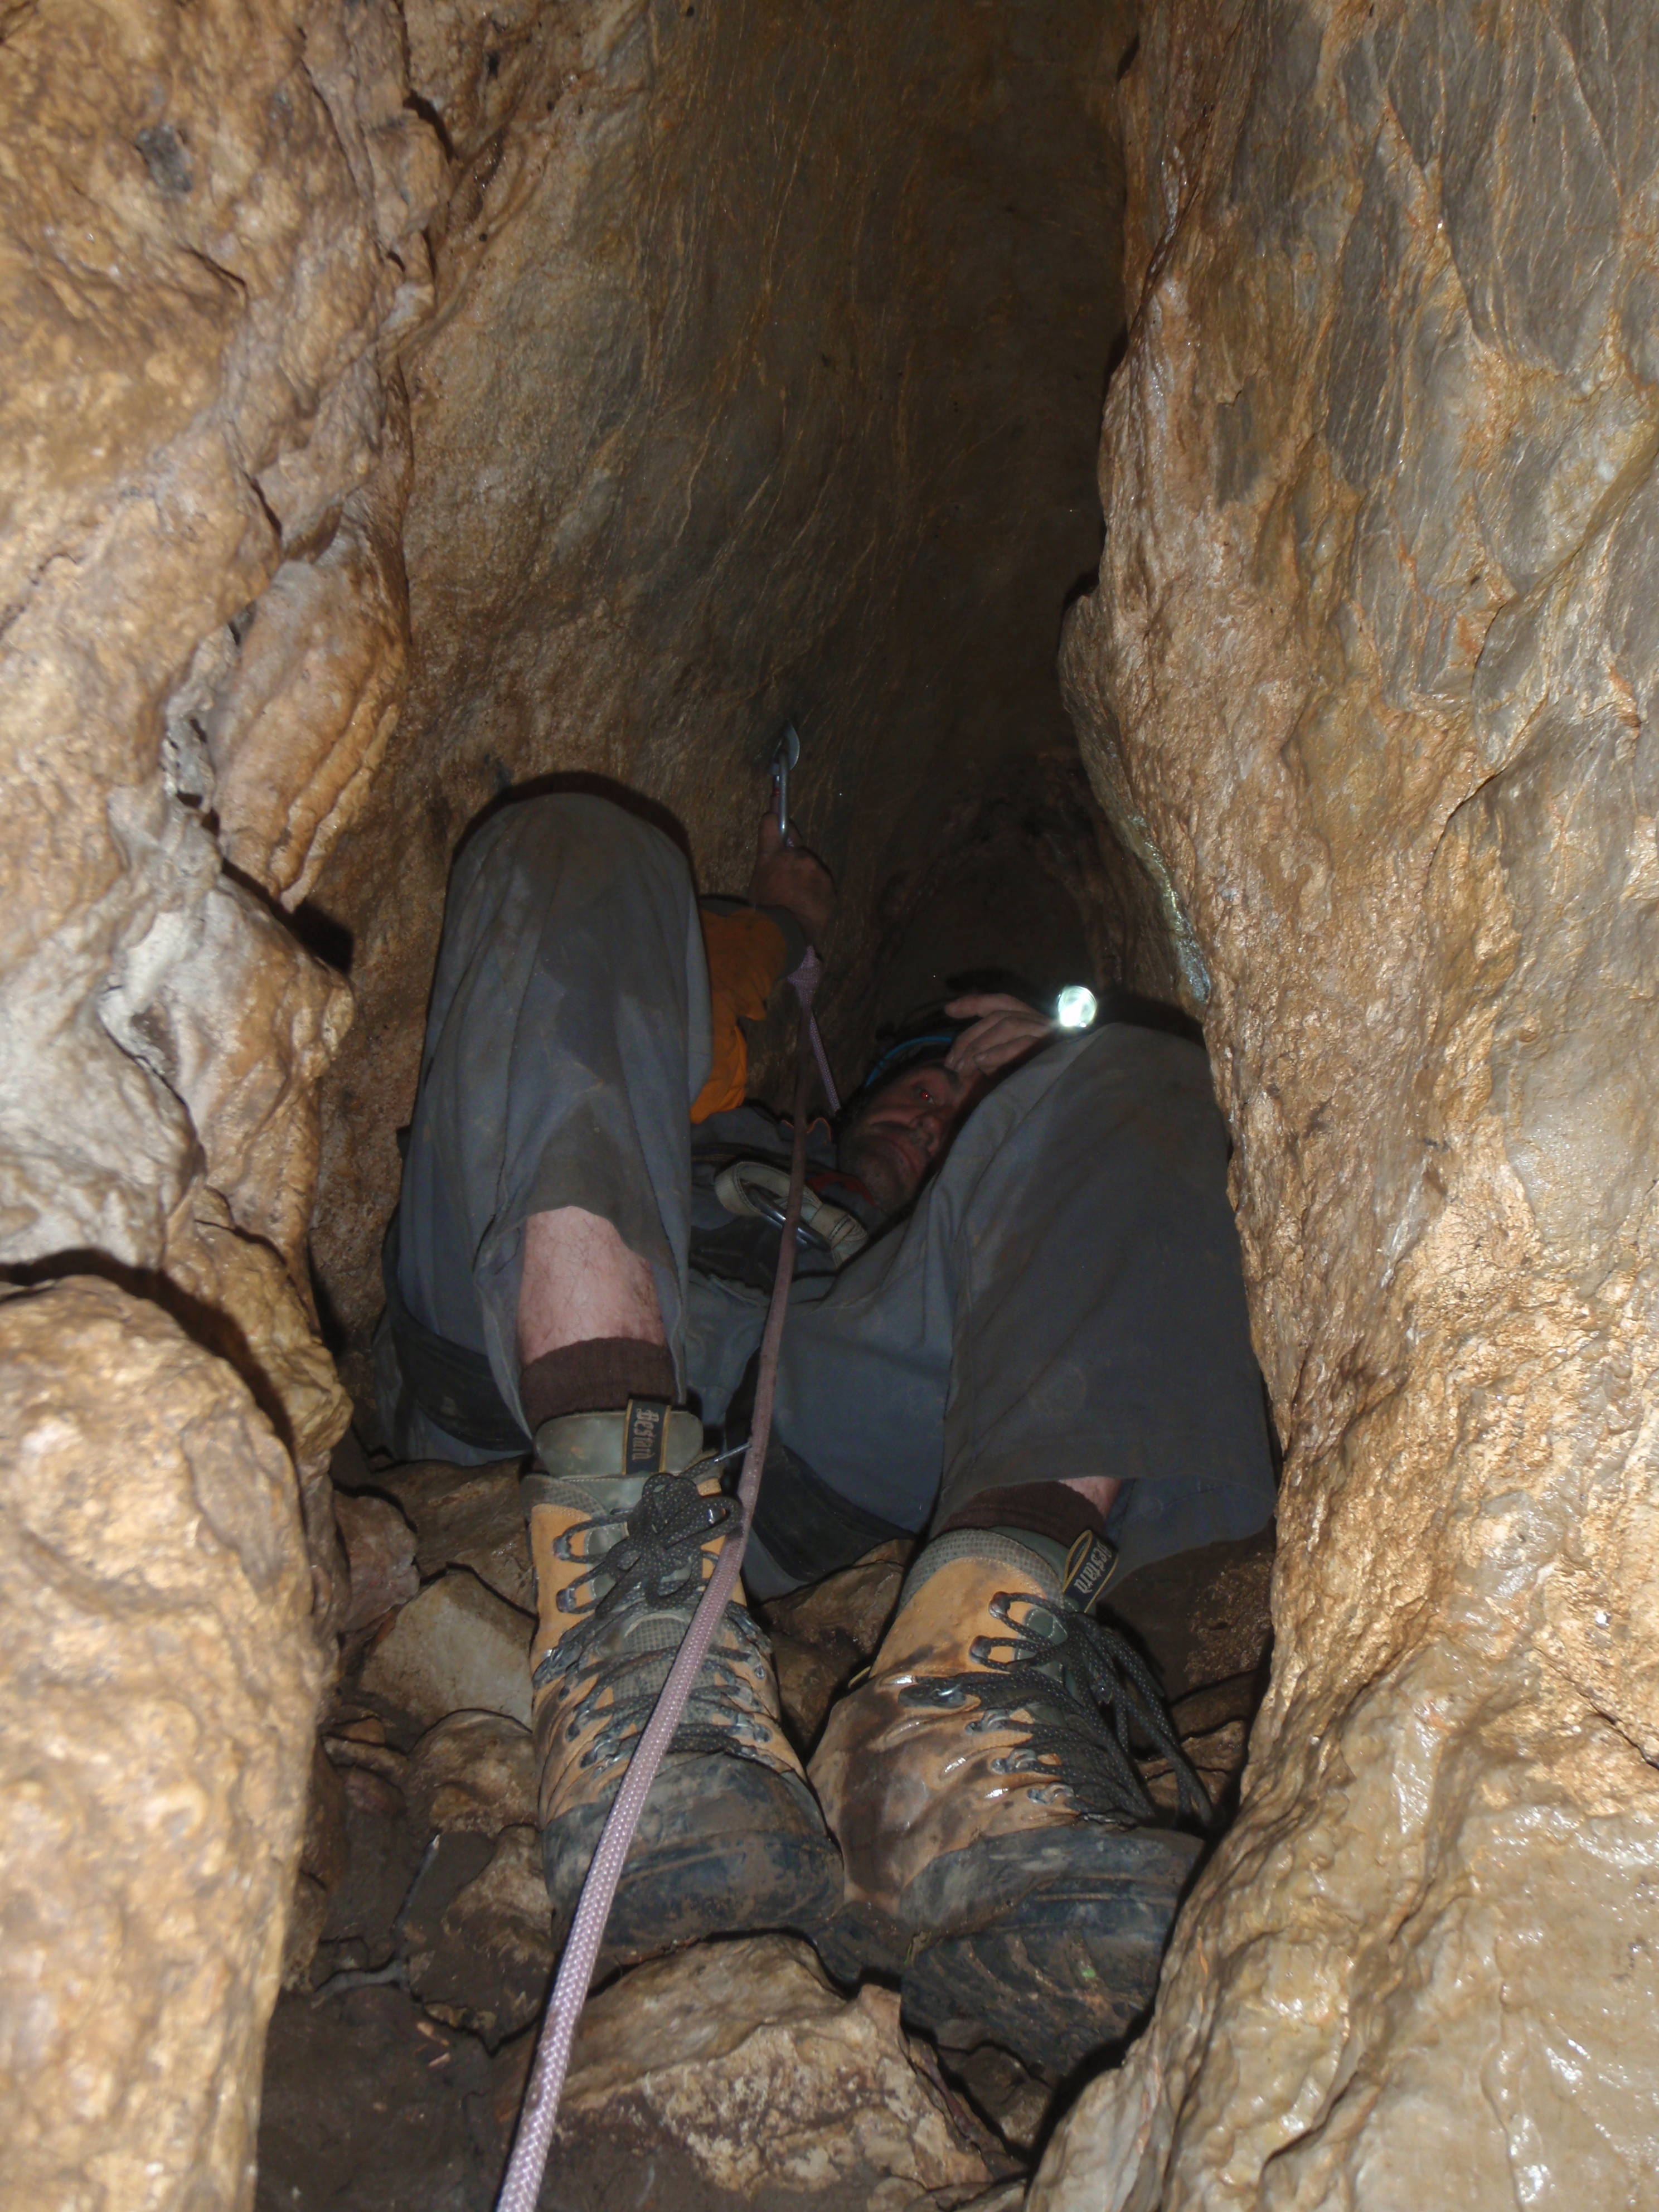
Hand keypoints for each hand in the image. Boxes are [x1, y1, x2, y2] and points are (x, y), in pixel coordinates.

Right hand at [749, 804, 834, 946]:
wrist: (785, 933)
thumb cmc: (766, 907)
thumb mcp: (757, 878)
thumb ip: (766, 852)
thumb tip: (769, 819)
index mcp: (776, 855)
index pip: (776, 825)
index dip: (776, 816)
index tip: (776, 802)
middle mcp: (800, 858)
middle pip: (797, 853)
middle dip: (792, 863)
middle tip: (782, 884)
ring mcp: (818, 874)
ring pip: (811, 871)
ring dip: (805, 880)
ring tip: (794, 900)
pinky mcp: (831, 891)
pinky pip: (822, 888)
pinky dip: (816, 894)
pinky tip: (806, 907)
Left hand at [943, 994, 1055, 1083]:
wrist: (1077, 1093)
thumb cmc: (1041, 1083)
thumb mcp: (1011, 1068)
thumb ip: (990, 1059)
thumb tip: (961, 1061)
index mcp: (1032, 1022)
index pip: (1001, 1003)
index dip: (974, 1002)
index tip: (949, 1010)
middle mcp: (1041, 1022)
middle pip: (998, 1016)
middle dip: (969, 1037)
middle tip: (951, 1062)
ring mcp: (1048, 1033)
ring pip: (1007, 1024)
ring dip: (979, 1045)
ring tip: (962, 1068)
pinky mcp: (1053, 1049)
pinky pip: (1022, 1044)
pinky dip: (998, 1052)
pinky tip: (981, 1063)